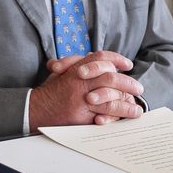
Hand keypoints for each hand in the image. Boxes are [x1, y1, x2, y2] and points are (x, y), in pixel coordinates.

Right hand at [29, 51, 143, 129]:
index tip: (127, 64)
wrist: (34, 109)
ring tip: (138, 107)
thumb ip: (77, 65)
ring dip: (128, 101)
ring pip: (111, 96)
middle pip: (110, 77)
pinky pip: (106, 112)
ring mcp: (81, 97)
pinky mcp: (82, 113)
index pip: (100, 57)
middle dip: (127, 82)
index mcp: (76, 68)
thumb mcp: (62, 73)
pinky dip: (120, 113)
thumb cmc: (49, 92)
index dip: (116, 59)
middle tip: (138, 88)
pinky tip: (129, 115)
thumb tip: (94, 60)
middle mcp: (80, 80)